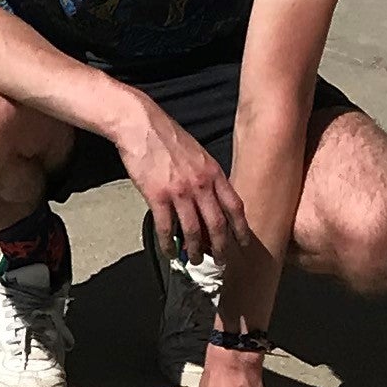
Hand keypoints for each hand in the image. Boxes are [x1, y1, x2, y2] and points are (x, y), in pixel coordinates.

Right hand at [114, 103, 244, 268]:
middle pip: (217, 224)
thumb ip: (207, 176)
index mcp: (213, 173)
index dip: (241, 228)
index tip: (244, 243)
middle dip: (221, 247)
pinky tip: (170, 252)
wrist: (141, 125)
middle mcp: (201, 184)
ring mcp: (180, 192)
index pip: (234, 206)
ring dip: (195, 250)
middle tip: (222, 261)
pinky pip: (166, 228)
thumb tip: (210, 199)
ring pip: (193, 230)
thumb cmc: (168, 138)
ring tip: (195, 261)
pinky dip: (168, 244)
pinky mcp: (157, 196)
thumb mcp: (198, 154)